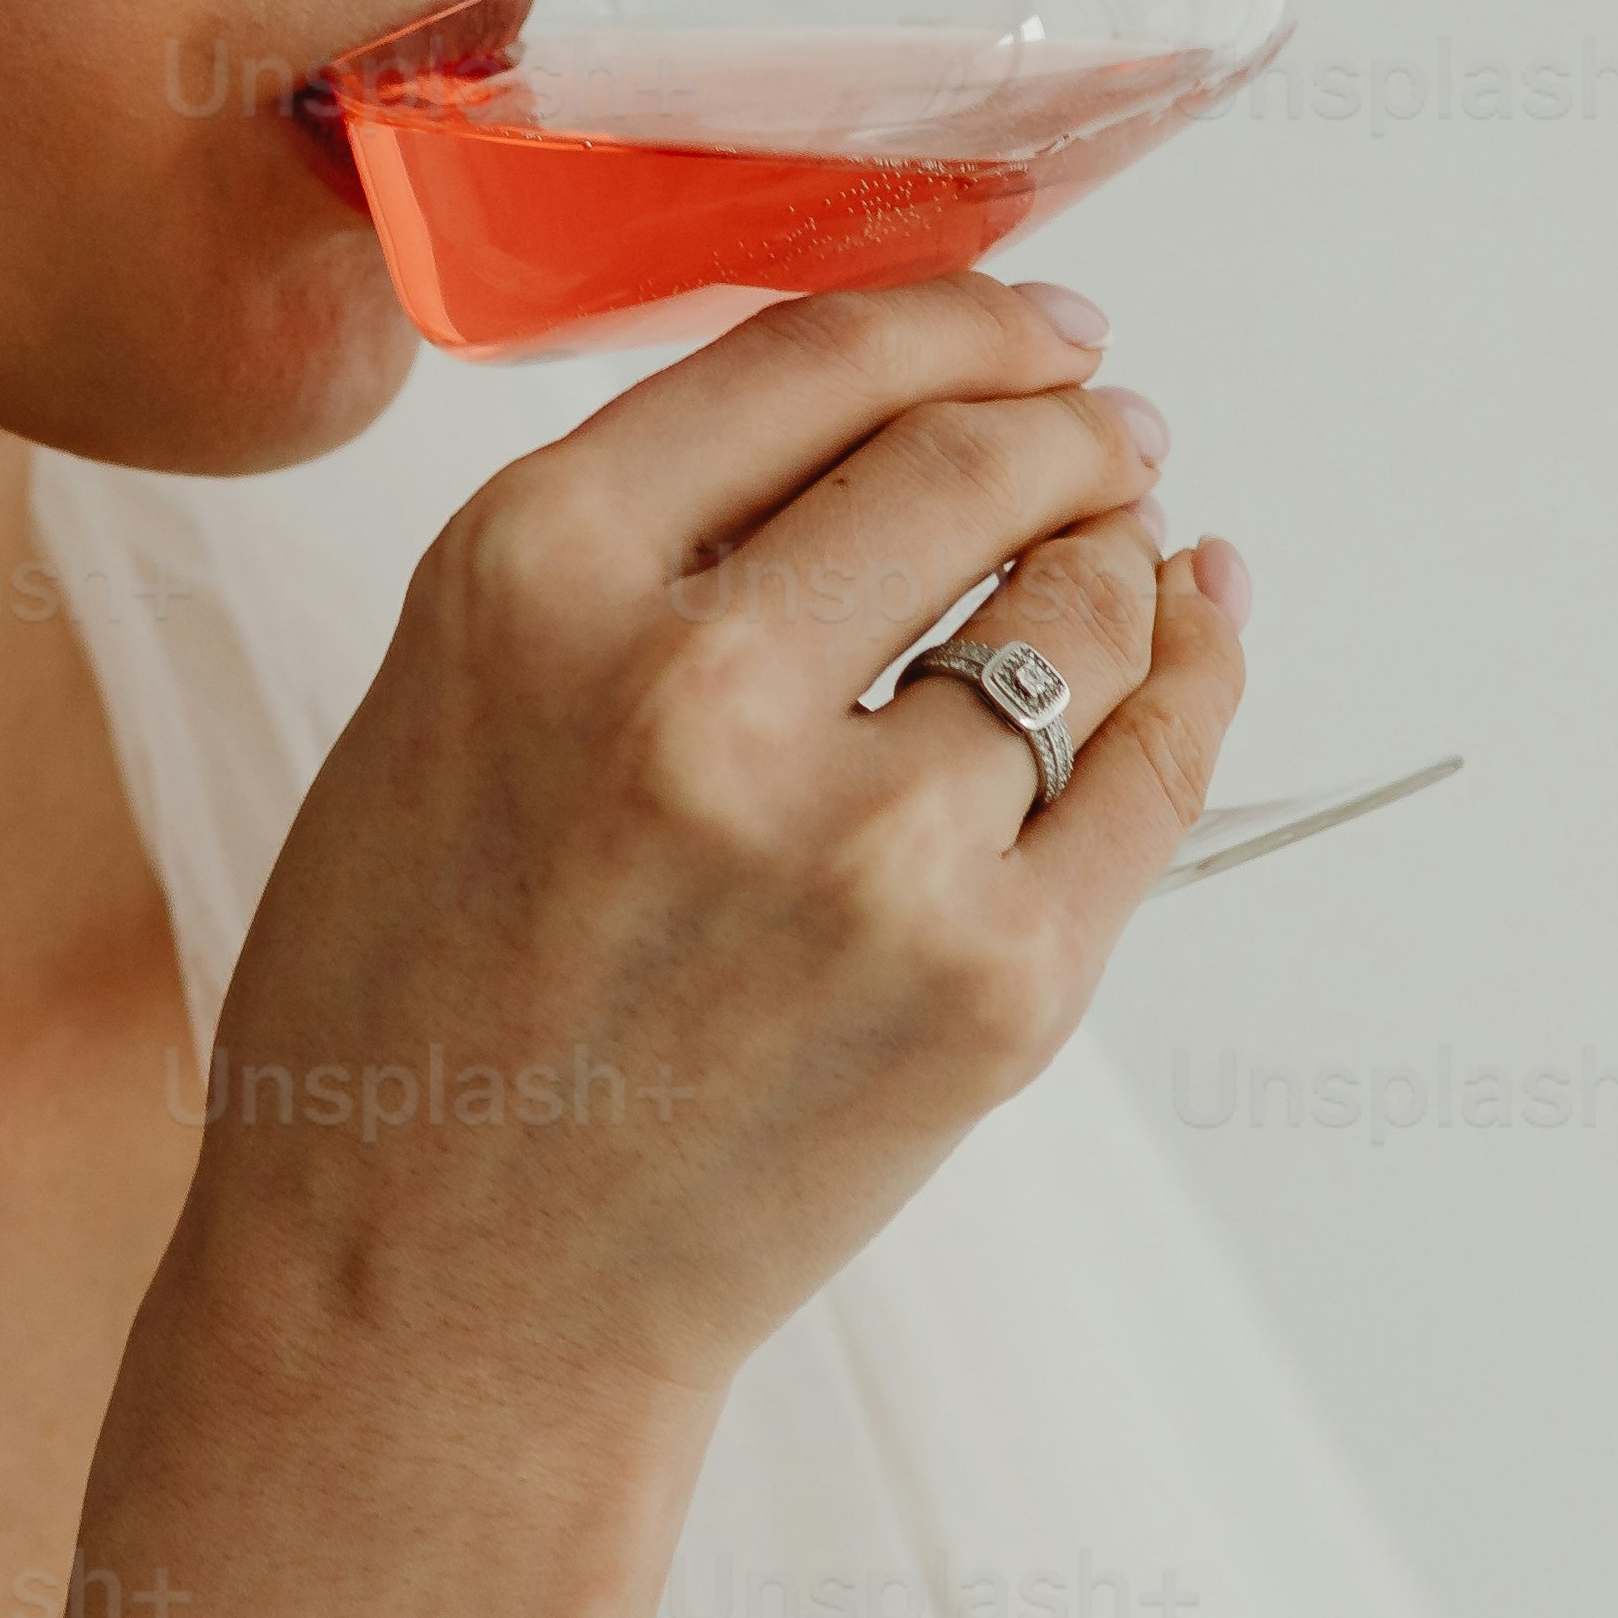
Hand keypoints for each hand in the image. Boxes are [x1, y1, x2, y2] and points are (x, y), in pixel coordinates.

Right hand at [186, 273, 1246, 1431]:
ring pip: (1080, 605)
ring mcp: (860, 844)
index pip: (812, 358)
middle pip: (970, 458)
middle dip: (1066, 417)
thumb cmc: (419, 994)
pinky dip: (1198, 667)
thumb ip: (636, 537)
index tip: (1029, 322)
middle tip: (1102, 420)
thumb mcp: (446, 687)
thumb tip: (895, 406)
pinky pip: (1152, 765)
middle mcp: (692, 684)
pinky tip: (1198, 620)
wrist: (434, 1299)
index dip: (958, 318)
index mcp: (528, 575)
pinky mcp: (991, 987)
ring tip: (1121, 545)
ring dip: (1123, 548)